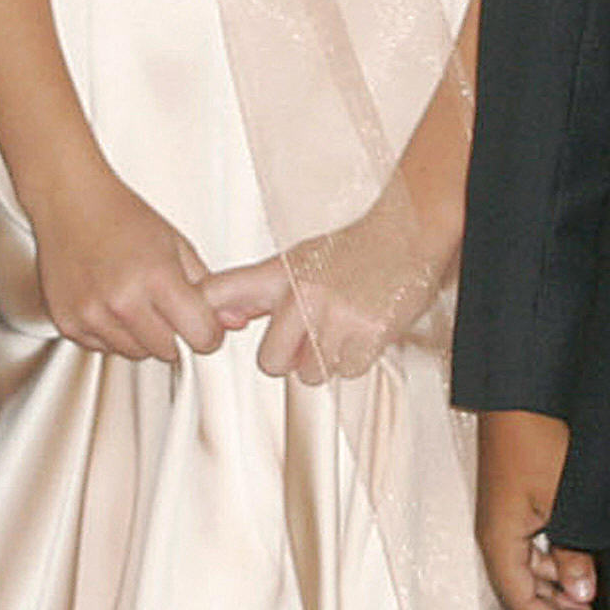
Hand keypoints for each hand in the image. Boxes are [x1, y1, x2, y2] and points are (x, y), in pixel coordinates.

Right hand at [28, 163, 221, 361]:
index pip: (201, 337)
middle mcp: (122, 301)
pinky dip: (113, 334)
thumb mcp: (176, 245)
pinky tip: (110, 303)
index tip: (203, 323)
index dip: (208, 332)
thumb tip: (236, 322)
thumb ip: (208, 287)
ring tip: (134, 299)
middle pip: (169, 351)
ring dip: (143, 336)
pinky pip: (105, 349)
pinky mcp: (69, 324)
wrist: (69, 201)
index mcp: (157, 278)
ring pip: (137, 354)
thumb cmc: (121, 217)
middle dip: (175, 334)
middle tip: (163, 304)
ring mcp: (93, 315)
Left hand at [202, 189, 448, 384]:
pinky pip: (346, 371)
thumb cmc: (351, 252)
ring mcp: (336, 315)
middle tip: (310, 335)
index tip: (204, 333)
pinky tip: (361, 331)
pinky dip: (355, 359)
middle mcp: (303, 294)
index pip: (218, 293)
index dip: (203, 316)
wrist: (405, 235)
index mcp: (279, 274)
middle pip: (270, 363)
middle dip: (290, 358)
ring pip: (311, 373)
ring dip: (326, 360)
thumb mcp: (295, 262)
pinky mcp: (368, 333)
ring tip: (341, 327)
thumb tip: (220, 317)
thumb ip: (253, 293)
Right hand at [476, 409, 598, 609]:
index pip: (520, 601)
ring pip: (528, 569)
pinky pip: (532, 546)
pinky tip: (579, 565)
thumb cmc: (536, 437)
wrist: (522, 392)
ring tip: (590, 600)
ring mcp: (504, 517)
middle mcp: (495, 532)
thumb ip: (574, 552)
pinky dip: (556, 562)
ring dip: (557, 588)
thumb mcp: (565, 502)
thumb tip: (581, 594)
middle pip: (521, 589)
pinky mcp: (516, 501)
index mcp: (498, 538)